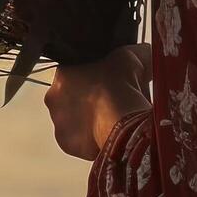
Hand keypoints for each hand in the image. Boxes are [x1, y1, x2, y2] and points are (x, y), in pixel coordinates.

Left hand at [45, 44, 152, 160]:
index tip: (107, 81)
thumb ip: (134, 51)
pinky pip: (79, 140)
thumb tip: (143, 51)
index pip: (73, 71)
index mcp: (62, 75)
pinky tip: (108, 133)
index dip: (92, 75)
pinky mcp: (67, 145)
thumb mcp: (132, 57)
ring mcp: (59, 124)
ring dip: (88, 119)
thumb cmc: (121, 89)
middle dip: (88, 99)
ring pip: (74, 119)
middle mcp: (54, 99)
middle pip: (71, 96)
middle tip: (110, 100)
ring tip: (111, 119)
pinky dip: (91, 138)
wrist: (122, 124)